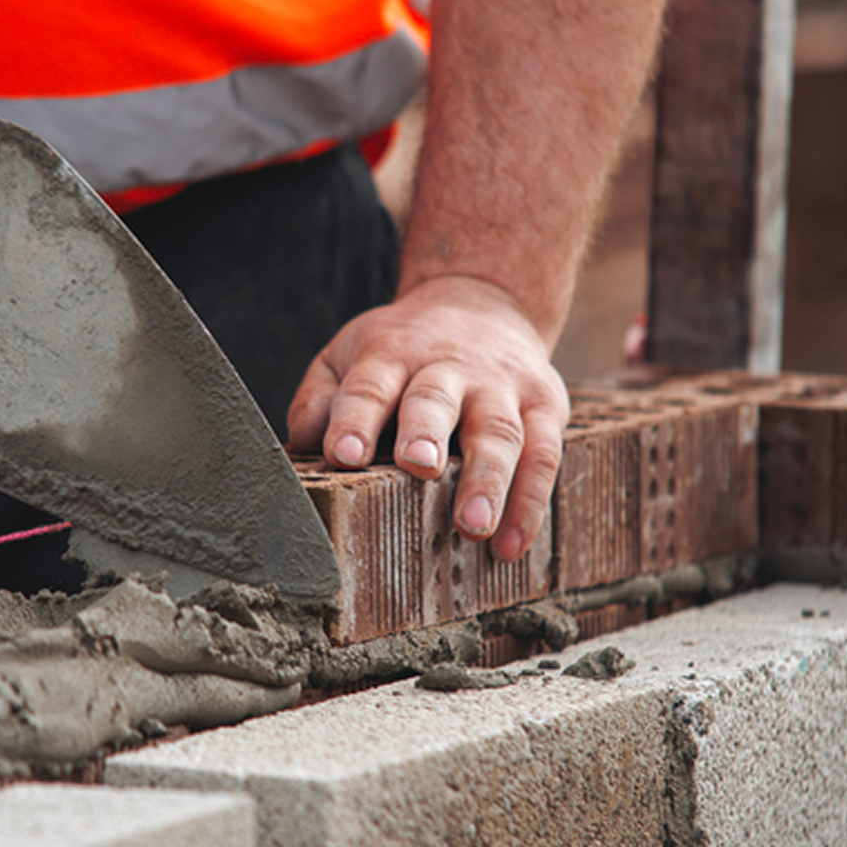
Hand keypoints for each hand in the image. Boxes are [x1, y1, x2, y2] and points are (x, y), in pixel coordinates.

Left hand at [287, 276, 569, 562]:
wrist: (482, 303)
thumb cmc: (401, 351)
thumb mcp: (349, 357)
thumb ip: (320, 399)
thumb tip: (302, 446)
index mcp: (391, 354)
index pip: (369, 386)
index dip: (356, 419)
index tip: (344, 456)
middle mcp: (448, 366)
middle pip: (437, 399)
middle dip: (427, 432)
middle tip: (419, 468)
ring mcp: (500, 386)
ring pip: (499, 430)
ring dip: (489, 479)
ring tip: (473, 526)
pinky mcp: (544, 404)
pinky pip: (544, 453)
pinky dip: (531, 501)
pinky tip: (511, 543)